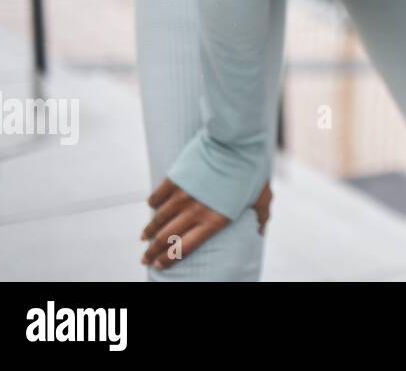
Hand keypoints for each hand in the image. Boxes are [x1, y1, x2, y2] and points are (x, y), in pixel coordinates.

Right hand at [140, 178, 271, 269]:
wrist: (236, 139)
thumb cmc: (252, 168)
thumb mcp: (261, 195)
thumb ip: (260, 216)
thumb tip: (260, 231)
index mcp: (215, 220)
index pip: (185, 248)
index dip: (169, 259)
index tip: (159, 266)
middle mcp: (195, 211)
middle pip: (166, 238)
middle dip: (152, 252)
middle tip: (144, 259)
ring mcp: (182, 195)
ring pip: (158, 219)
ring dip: (149, 231)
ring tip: (144, 238)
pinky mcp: (175, 178)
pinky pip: (157, 196)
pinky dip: (152, 204)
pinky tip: (151, 209)